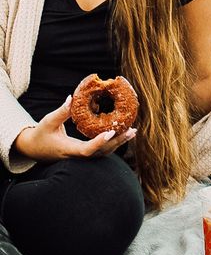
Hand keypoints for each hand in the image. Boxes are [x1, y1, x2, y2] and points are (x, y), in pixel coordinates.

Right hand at [13, 95, 136, 161]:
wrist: (34, 149)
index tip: (110, 132)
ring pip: (103, 153)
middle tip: (131, 130)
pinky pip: (101, 150)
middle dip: (116, 142)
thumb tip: (71, 98)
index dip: (98, 142)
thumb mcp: (48, 121)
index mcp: (68, 149)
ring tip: (132, 131)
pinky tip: (121, 132)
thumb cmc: (41, 134)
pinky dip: (112, 142)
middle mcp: (76, 156)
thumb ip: (61, 112)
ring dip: (118, 143)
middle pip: (100, 153)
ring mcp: (81, 157)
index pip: (86, 150)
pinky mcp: (83, 153)